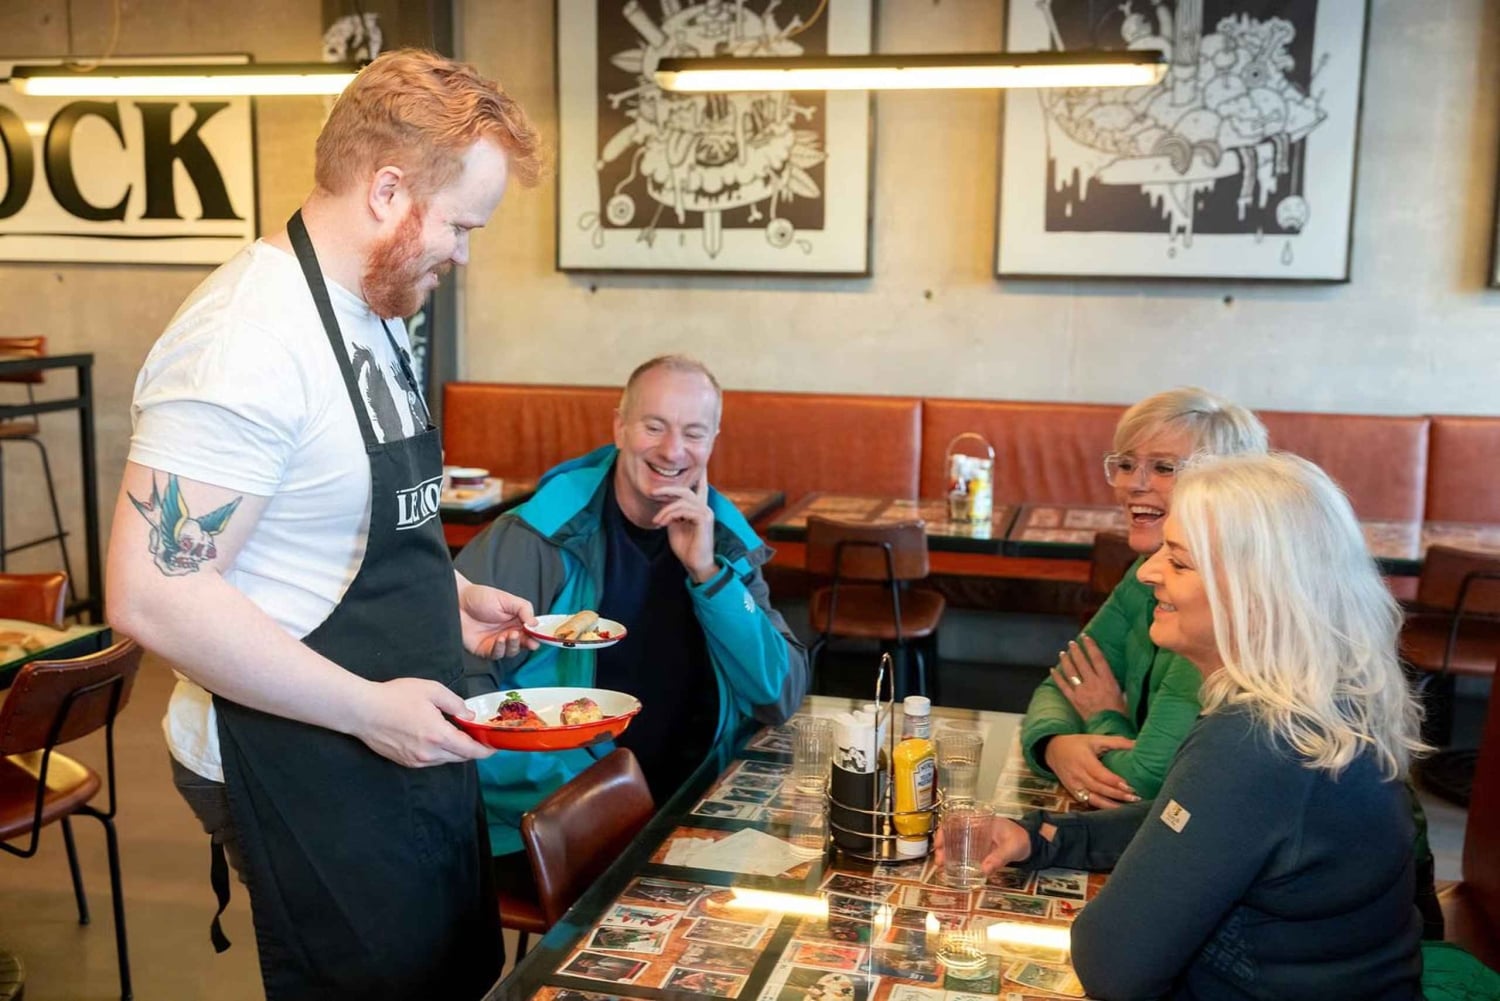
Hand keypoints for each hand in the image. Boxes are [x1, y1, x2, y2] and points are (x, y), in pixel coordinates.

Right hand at [348, 677, 493, 765]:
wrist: (362, 711)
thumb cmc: (396, 696)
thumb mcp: (431, 691)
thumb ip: (455, 704)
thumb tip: (470, 717)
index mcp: (438, 736)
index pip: (470, 751)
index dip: (486, 750)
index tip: (495, 745)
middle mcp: (429, 754)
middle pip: (460, 757)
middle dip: (472, 749)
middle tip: (479, 735)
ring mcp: (416, 761)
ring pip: (445, 759)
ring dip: (455, 750)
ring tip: (458, 734)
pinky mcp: (405, 762)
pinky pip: (431, 760)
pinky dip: (440, 752)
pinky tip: (437, 738)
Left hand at [457, 581, 539, 659]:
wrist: (458, 601)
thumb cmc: (480, 597)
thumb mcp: (507, 599)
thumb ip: (524, 609)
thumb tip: (536, 623)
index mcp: (516, 620)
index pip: (530, 631)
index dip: (536, 635)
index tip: (538, 635)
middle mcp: (507, 632)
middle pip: (523, 644)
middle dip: (528, 643)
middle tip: (528, 639)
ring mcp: (496, 642)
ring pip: (511, 651)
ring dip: (514, 646)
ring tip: (511, 635)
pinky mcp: (484, 649)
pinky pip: (496, 655)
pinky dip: (501, 649)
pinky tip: (500, 640)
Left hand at [652, 476, 716, 582]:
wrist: (696, 564)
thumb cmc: (686, 547)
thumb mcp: (675, 526)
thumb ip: (673, 513)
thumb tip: (665, 505)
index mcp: (699, 509)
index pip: (700, 488)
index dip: (699, 476)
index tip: (698, 465)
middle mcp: (704, 508)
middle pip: (686, 490)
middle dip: (668, 489)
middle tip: (652, 492)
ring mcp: (705, 513)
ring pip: (682, 500)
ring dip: (665, 510)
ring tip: (657, 522)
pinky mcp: (704, 519)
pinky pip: (683, 510)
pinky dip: (670, 515)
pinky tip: (663, 524)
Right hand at [933, 816, 1032, 874]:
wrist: (1031, 843)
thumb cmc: (1021, 839)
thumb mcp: (1012, 848)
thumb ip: (999, 858)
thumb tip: (983, 870)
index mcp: (981, 821)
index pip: (957, 821)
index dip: (944, 830)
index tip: (938, 843)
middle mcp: (975, 828)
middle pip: (953, 833)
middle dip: (942, 845)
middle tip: (939, 860)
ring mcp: (977, 839)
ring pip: (956, 842)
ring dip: (947, 852)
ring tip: (941, 865)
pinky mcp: (980, 849)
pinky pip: (964, 851)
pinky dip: (956, 857)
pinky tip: (952, 867)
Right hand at [1044, 732, 1138, 808]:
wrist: (1053, 750)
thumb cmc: (1076, 744)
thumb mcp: (1095, 739)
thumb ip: (1116, 742)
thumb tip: (1137, 744)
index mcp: (1083, 760)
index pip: (1100, 774)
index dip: (1114, 781)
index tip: (1129, 785)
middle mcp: (1077, 775)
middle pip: (1098, 788)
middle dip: (1117, 794)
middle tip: (1134, 797)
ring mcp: (1074, 786)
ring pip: (1093, 799)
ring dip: (1111, 805)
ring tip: (1127, 808)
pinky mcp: (1073, 793)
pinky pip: (1088, 802)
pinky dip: (1101, 807)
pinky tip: (1114, 809)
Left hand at [1051, 635, 1127, 718]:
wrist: (1111, 729)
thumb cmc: (1120, 713)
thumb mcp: (1121, 694)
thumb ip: (1112, 682)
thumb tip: (1107, 673)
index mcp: (1107, 680)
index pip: (1097, 658)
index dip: (1091, 646)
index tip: (1086, 638)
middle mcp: (1094, 683)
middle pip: (1082, 662)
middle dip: (1076, 651)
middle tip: (1072, 643)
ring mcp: (1082, 692)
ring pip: (1071, 672)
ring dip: (1066, 660)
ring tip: (1063, 653)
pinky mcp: (1074, 701)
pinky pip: (1063, 686)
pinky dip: (1057, 677)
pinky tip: (1052, 669)